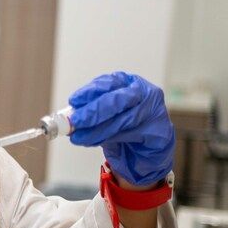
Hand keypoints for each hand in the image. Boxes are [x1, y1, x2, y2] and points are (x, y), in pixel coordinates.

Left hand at [68, 71, 174, 186]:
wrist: (149, 145)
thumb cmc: (125, 124)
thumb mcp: (108, 111)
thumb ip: (93, 110)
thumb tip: (69, 115)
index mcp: (129, 82)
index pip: (109, 83)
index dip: (90, 92)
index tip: (74, 101)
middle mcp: (144, 93)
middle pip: (117, 100)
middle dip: (93, 112)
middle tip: (75, 122)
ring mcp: (154, 111)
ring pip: (122, 121)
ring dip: (96, 130)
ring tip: (79, 137)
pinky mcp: (158, 131)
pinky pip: (130, 135)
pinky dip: (109, 139)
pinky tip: (94, 141)